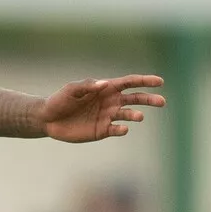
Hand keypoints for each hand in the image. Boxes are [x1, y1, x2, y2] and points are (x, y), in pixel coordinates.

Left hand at [41, 75, 164, 142]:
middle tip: (162, 101)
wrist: (49, 120)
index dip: (145, 81)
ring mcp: (108, 116)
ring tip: (139, 116)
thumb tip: (105, 84)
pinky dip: (121, 130)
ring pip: (128, 114)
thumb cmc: (60, 100)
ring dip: (135, 114)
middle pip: (135, 98)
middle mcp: (110, 101)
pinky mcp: (102, 131)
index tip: (160, 81)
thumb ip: (87, 86)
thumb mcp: (71, 90)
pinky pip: (116, 130)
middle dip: (149, 99)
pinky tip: (123, 129)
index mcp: (106, 88)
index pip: (129, 83)